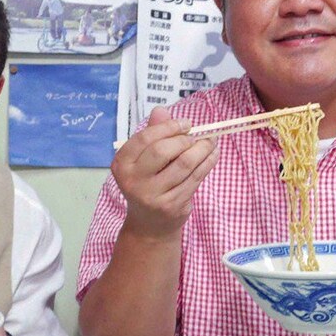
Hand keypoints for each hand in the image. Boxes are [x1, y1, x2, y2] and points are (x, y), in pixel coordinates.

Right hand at [113, 107, 218, 239]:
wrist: (149, 225)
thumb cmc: (147, 184)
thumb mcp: (143, 160)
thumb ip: (152, 134)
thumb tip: (161, 110)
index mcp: (122, 164)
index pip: (145, 138)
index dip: (168, 127)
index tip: (186, 124)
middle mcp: (133, 181)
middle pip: (162, 150)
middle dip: (185, 139)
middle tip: (196, 136)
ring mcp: (153, 195)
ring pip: (184, 164)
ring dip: (202, 149)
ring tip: (210, 141)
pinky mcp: (172, 205)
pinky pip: (195, 178)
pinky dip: (208, 162)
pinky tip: (213, 154)